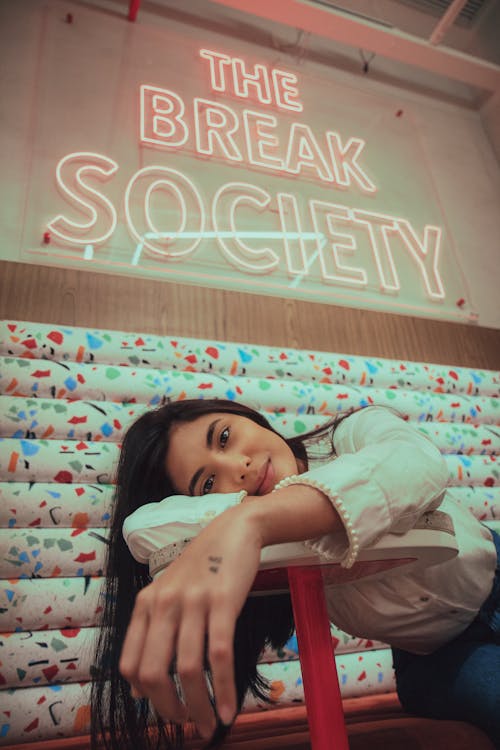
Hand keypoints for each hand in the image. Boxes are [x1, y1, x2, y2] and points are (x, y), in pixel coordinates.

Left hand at [119, 503, 262, 738]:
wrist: (234, 530)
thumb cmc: (202, 565)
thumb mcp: (167, 593)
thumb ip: (150, 633)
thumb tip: (137, 689)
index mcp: (146, 603)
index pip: (130, 664)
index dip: (145, 696)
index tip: (166, 710)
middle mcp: (164, 603)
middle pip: (154, 672)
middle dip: (170, 709)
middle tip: (189, 724)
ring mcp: (193, 601)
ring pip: (190, 669)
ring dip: (200, 706)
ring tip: (212, 724)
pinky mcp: (223, 601)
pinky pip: (220, 655)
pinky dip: (225, 689)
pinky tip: (231, 709)